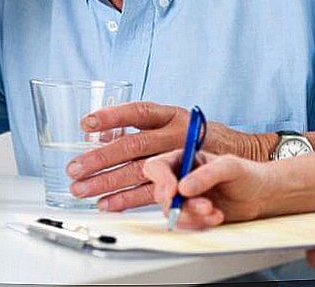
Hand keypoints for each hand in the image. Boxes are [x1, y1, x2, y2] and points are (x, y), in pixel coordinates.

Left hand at [66, 102, 272, 210]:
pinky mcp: (185, 181)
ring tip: (82, 190)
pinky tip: (107, 203)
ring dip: (108, 182)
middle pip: (135, 145)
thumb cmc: (196, 134)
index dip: (112, 116)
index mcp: (171, 115)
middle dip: (102, 158)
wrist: (239, 152)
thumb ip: (144, 125)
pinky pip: (153, 192)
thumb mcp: (174, 120)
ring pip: (140, 171)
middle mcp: (176, 134)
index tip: (87, 122)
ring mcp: (181, 159)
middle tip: (75, 168)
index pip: (139, 111)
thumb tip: (101, 132)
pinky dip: (127, 199)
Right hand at [143, 150, 274, 227]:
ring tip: (214, 211)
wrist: (261, 196)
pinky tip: (217, 217)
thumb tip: (183, 188)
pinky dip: (199, 224)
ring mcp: (185, 198)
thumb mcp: (230, 167)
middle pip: (162, 194)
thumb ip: (207, 174)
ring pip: (172, 212)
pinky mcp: (192, 215)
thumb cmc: (247, 174)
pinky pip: (185, 224)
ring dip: (192, 215)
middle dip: (181, 204)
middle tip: (204, 205)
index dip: (161, 180)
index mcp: (185, 159)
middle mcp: (180, 178)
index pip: (157, 167)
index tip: (174, 192)